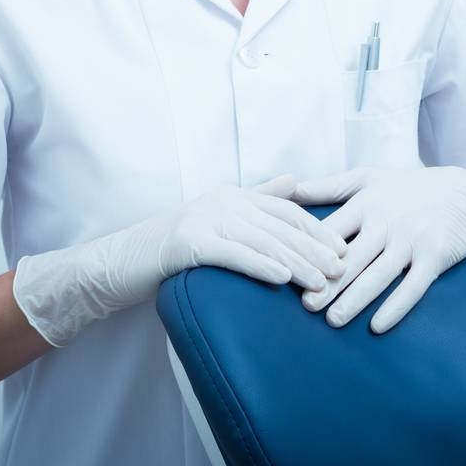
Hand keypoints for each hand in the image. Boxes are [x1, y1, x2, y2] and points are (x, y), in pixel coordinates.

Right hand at [14, 174, 346, 346]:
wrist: (120, 263)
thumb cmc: (173, 250)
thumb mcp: (217, 223)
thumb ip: (257, 200)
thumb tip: (294, 183)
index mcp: (234, 196)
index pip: (288, 212)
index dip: (318, 231)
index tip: (344, 251)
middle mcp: (223, 201)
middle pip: (280, 226)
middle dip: (315, 249)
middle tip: (344, 270)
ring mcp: (204, 219)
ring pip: (262, 242)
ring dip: (297, 263)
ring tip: (323, 282)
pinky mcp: (188, 242)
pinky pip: (232, 254)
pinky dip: (260, 265)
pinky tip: (283, 279)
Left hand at [291, 165, 465, 334]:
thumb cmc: (409, 189)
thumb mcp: (369, 179)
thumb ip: (328, 186)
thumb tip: (287, 188)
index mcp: (366, 203)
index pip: (333, 230)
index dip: (312, 252)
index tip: (291, 271)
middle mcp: (387, 221)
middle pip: (353, 257)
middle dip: (329, 282)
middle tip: (307, 306)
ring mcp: (412, 239)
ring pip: (379, 274)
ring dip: (356, 299)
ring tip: (334, 321)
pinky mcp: (435, 256)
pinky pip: (414, 286)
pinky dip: (396, 307)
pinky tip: (378, 327)